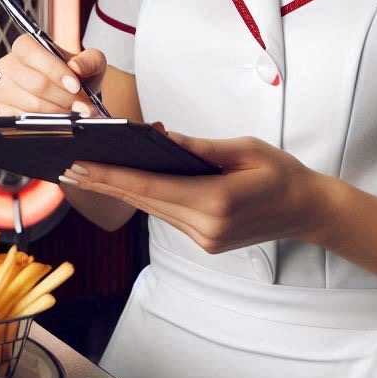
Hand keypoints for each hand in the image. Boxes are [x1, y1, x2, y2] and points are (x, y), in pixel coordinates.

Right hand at [0, 35, 107, 116]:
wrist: (72, 98)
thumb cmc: (77, 76)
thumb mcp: (91, 62)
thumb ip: (89, 60)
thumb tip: (75, 67)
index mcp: (25, 47)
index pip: (29, 51)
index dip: (52, 69)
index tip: (75, 85)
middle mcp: (8, 66)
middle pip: (34, 82)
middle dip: (63, 97)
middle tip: (82, 106)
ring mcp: (2, 90)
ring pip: (31, 104)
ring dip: (58, 112)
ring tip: (75, 114)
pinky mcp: (3, 112)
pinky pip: (23, 120)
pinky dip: (46, 124)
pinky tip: (59, 121)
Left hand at [61, 134, 331, 252]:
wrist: (307, 210)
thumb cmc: (280, 173)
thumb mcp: (243, 148)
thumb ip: (198, 147)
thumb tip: (157, 136)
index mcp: (217, 202)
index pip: (152, 187)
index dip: (112, 176)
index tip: (82, 166)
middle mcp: (206, 227)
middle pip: (144, 201)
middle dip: (105, 183)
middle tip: (69, 167)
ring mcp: (205, 239)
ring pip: (152, 210)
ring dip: (120, 191)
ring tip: (86, 173)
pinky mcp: (205, 241)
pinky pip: (167, 215)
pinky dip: (145, 197)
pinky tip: (124, 183)